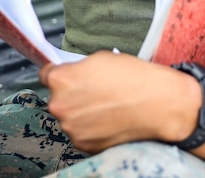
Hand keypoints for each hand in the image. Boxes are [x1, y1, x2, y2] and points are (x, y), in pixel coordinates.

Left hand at [40, 52, 201, 152]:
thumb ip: (77, 68)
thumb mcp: (100, 58)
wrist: (159, 104)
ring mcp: (72, 128)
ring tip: (106, 106)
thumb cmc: (134, 78)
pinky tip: (109, 119)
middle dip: (72, 95)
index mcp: (61, 80)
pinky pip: (82, 133)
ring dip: (81, 113)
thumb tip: (71, 73)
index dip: (58, 74)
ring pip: (70, 117)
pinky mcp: (85, 144)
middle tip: (95, 91)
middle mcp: (61, 105)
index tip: (66, 76)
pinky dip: (92, 128)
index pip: (45, 75)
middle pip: (58, 98)